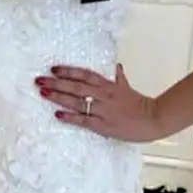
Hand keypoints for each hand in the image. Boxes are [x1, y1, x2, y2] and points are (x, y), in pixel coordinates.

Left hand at [35, 64, 164, 141]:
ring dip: (59, 97)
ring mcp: (103, 110)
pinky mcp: (103, 125)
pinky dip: (70, 117)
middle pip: (76, 86)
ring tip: (44, 93)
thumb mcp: (127, 88)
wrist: (153, 119)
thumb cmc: (139, 104)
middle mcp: (103, 95)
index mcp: (108, 85)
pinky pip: (84, 120)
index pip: (84, 75)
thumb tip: (117, 67)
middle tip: (39, 80)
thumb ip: (119, 78)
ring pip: (77, 101)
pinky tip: (58, 115)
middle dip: (56, 83)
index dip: (68, 71)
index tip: (53, 69)